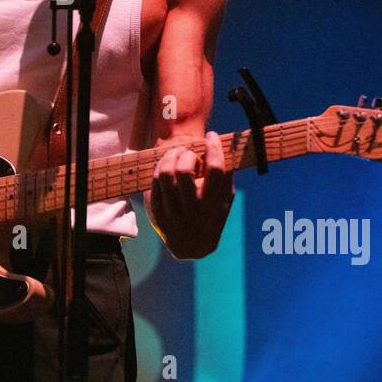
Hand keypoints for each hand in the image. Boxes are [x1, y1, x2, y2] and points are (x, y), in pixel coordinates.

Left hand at [146, 131, 233, 258]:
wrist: (192, 245)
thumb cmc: (212, 216)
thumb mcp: (226, 201)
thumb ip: (226, 177)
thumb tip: (225, 148)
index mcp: (214, 204)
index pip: (215, 170)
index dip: (214, 148)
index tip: (211, 136)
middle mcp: (193, 208)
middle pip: (184, 170)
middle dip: (187, 154)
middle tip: (190, 154)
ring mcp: (173, 211)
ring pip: (165, 174)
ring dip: (170, 157)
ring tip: (176, 154)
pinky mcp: (158, 211)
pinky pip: (155, 182)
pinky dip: (160, 168)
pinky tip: (167, 165)